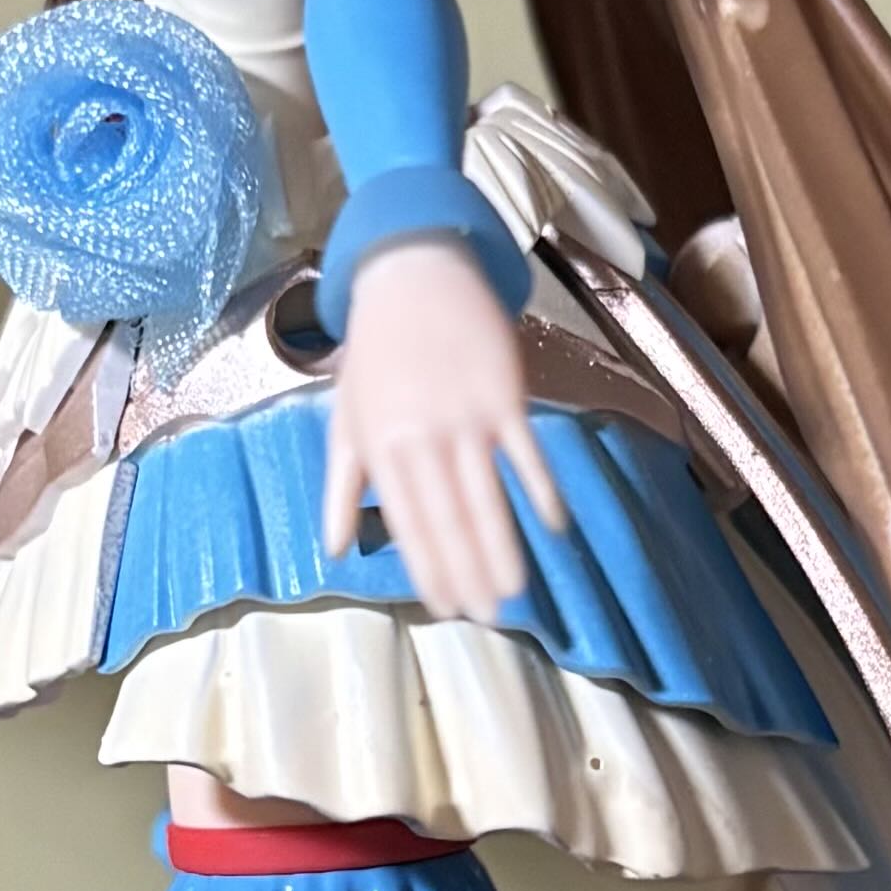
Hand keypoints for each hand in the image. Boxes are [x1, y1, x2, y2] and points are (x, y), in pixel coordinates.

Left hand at [320, 239, 565, 625]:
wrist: (413, 274)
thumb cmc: (376, 350)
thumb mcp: (345, 416)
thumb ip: (341, 486)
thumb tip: (336, 549)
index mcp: (381, 447)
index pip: (408, 524)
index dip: (429, 569)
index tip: (446, 607)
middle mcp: (423, 437)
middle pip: (449, 519)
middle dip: (468, 573)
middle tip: (488, 617)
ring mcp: (466, 416)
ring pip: (486, 497)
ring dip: (502, 548)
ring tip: (515, 591)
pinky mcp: (503, 394)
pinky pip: (524, 453)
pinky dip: (539, 490)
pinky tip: (553, 527)